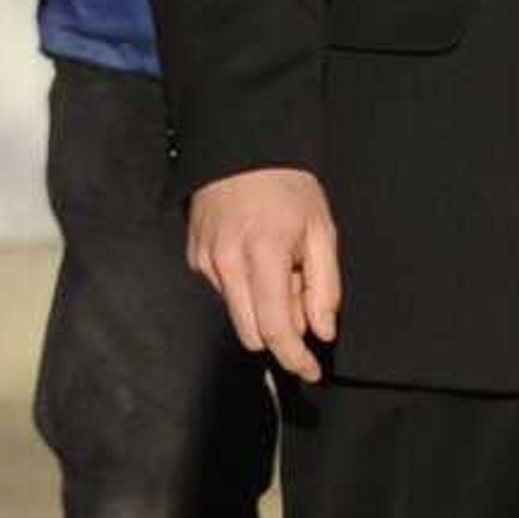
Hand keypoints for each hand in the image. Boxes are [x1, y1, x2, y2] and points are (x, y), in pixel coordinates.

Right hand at [187, 166, 341, 382]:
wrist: (240, 146)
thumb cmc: (287, 186)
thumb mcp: (321, 230)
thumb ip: (324, 286)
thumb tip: (321, 331)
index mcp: (264, 256)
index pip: (277, 330)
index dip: (296, 358)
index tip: (312, 370)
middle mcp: (228, 264)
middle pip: (252, 334)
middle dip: (280, 330)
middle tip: (299, 294)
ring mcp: (206, 261)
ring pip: (237, 314)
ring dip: (261, 307)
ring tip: (276, 267)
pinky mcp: (194, 256)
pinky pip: (222, 291)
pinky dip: (243, 287)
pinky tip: (253, 255)